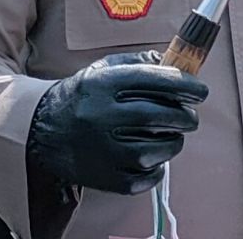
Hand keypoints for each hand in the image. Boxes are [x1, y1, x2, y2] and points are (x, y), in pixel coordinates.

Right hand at [26, 51, 207, 194]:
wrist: (41, 132)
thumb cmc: (82, 97)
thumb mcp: (103, 69)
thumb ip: (139, 63)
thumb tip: (177, 65)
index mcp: (103, 85)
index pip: (156, 80)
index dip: (186, 85)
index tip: (201, 90)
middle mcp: (103, 116)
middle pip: (162, 116)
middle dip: (186, 115)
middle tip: (190, 115)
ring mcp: (105, 151)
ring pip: (161, 148)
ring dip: (174, 141)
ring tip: (168, 134)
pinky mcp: (109, 179)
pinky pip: (151, 175)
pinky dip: (158, 165)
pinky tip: (149, 154)